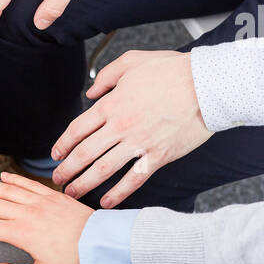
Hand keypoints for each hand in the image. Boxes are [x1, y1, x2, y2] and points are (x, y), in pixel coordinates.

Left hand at [52, 50, 212, 206]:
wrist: (207, 84)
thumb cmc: (172, 70)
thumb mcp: (132, 61)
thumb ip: (107, 77)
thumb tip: (91, 93)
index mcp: (111, 105)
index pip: (77, 130)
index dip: (62, 145)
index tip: (55, 155)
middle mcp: (121, 126)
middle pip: (84, 153)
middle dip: (67, 169)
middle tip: (57, 179)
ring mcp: (139, 143)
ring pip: (103, 169)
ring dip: (84, 183)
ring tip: (72, 193)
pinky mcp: (159, 156)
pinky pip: (134, 179)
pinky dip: (119, 193)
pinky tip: (106, 202)